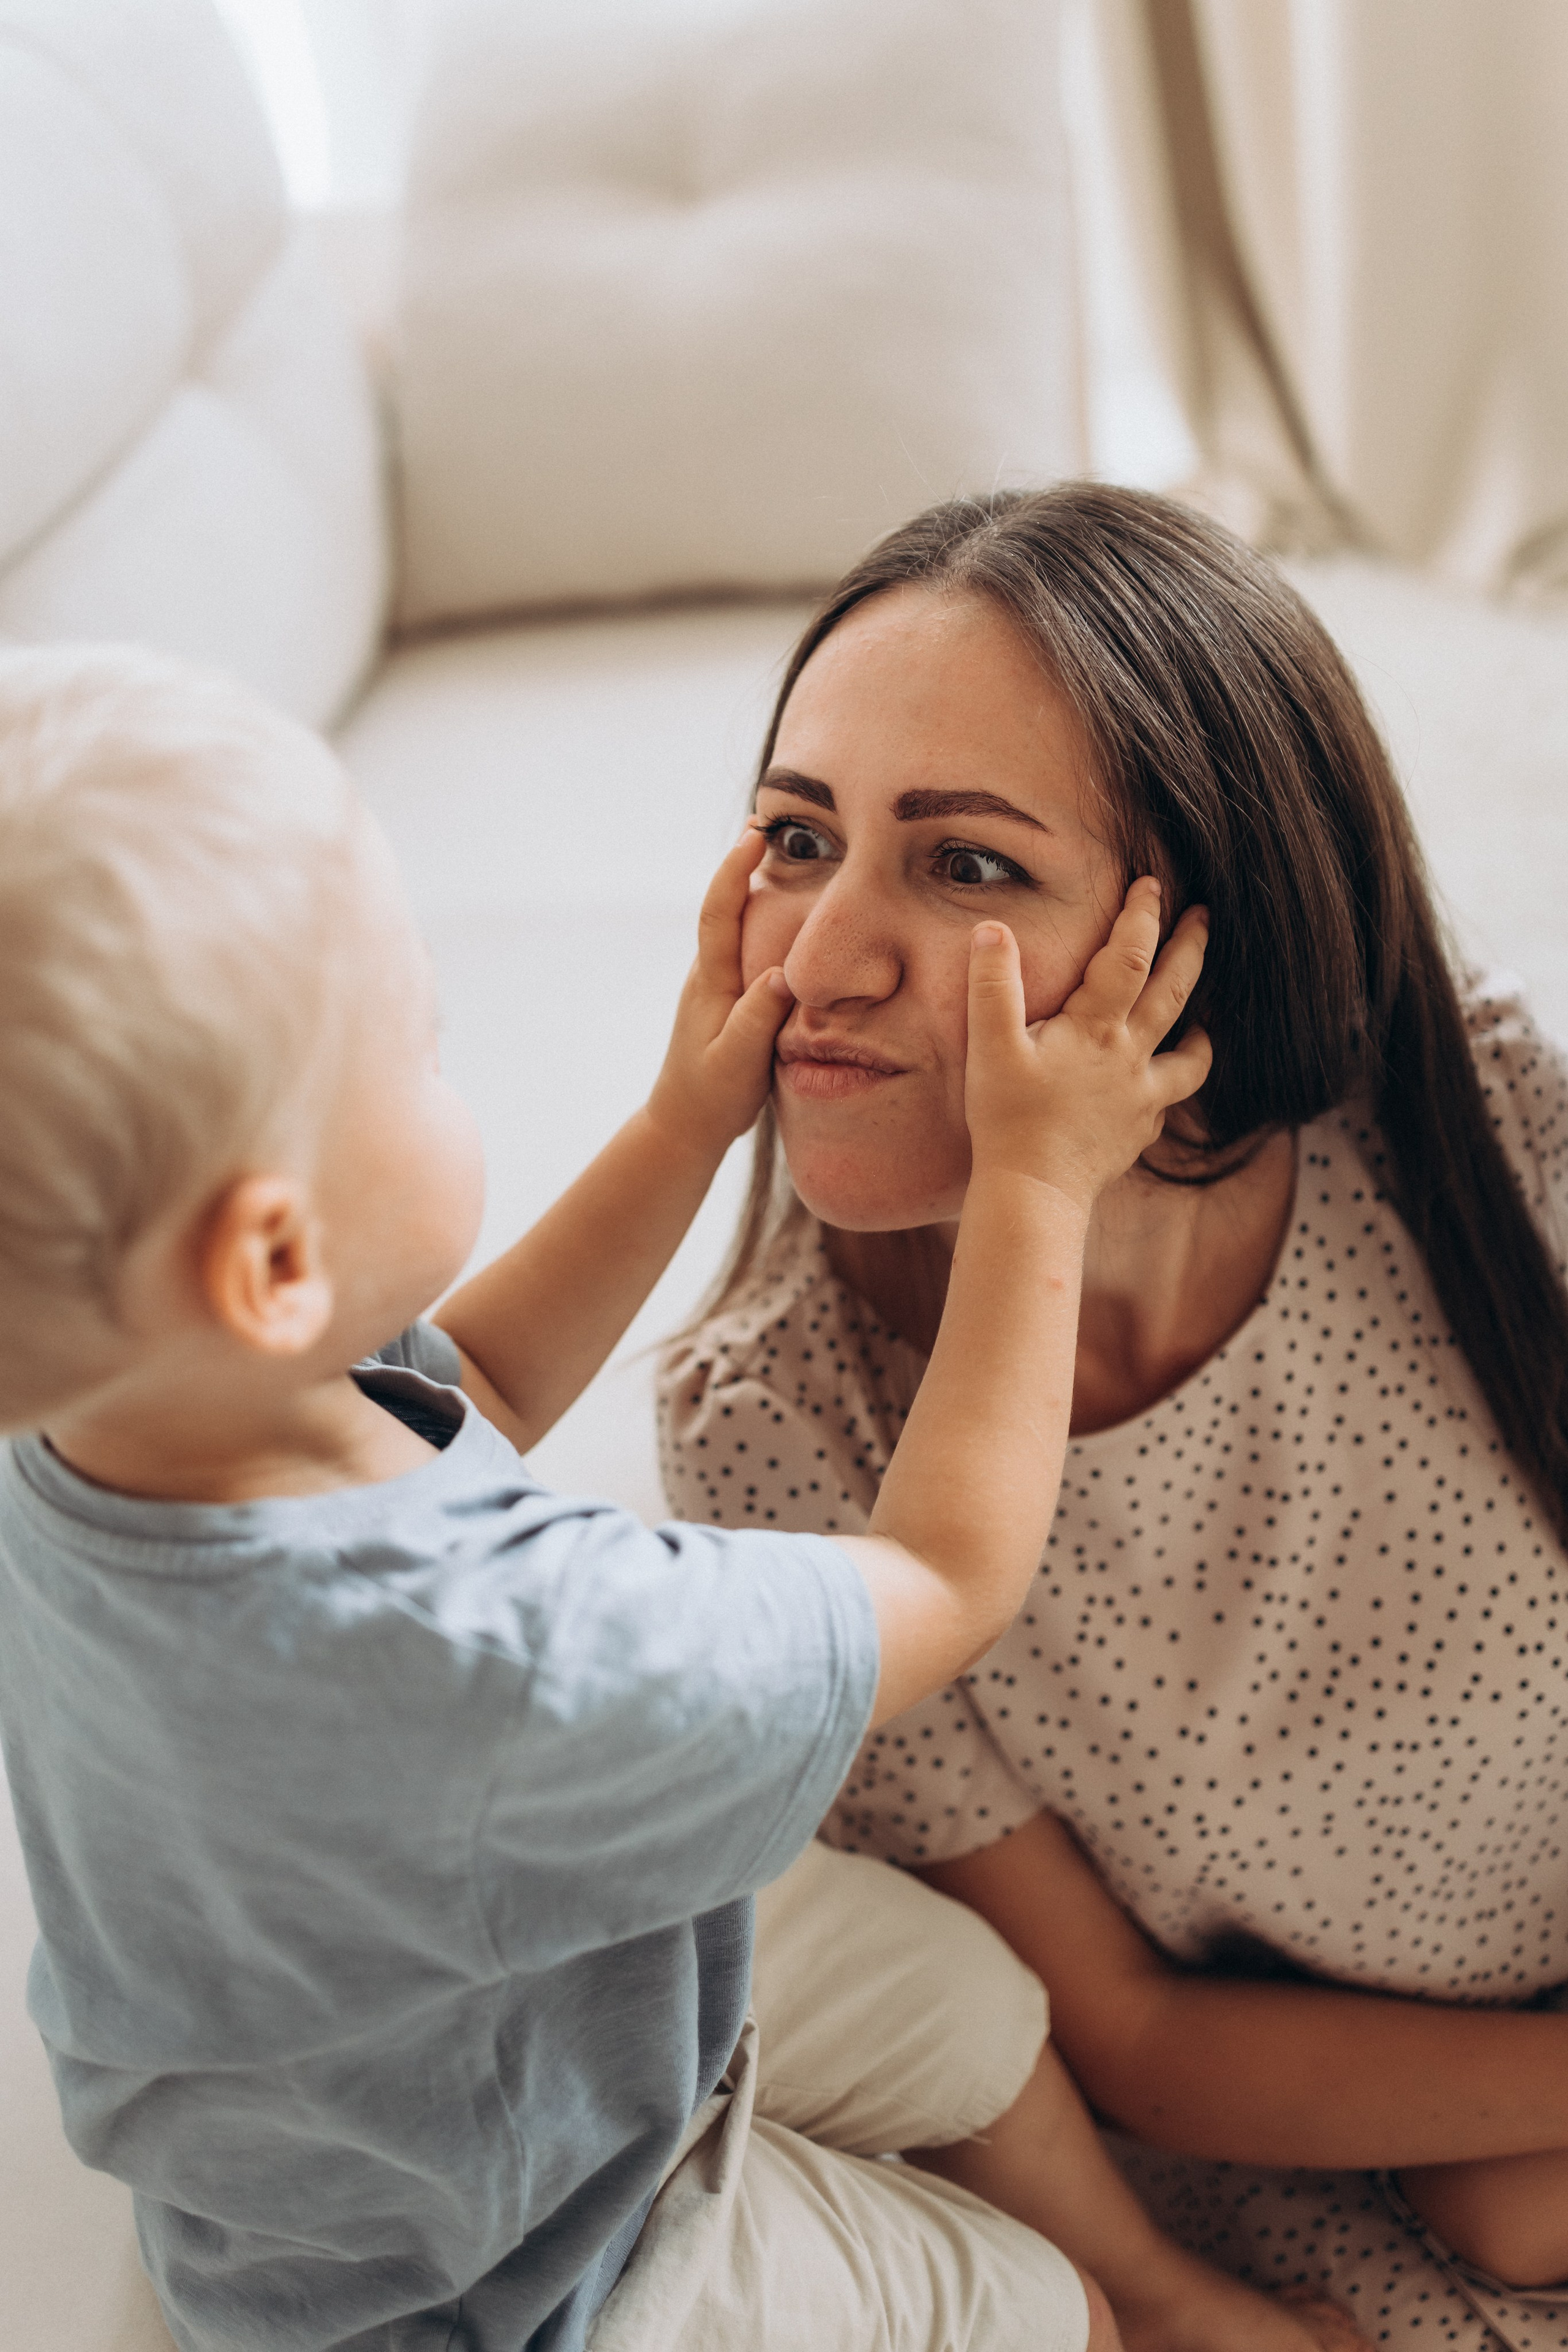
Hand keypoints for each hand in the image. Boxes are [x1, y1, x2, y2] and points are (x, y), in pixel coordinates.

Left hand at [645, 829, 793, 1165]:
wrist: (684, 1126)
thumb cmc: (711, 1098)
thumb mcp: (737, 1063)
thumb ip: (758, 1019)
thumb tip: (784, 974)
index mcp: (710, 982)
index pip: (718, 913)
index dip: (733, 870)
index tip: (755, 833)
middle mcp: (709, 974)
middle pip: (726, 905)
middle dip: (747, 861)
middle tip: (775, 819)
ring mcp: (717, 985)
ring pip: (738, 925)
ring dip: (759, 888)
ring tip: (792, 855)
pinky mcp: (730, 999)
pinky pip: (749, 948)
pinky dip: (767, 922)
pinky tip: (794, 917)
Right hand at [964, 877, 1210, 1208]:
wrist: (1034, 1192)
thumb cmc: (1008, 1120)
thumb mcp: (990, 1047)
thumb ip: (993, 985)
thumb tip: (993, 930)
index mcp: (1097, 1029)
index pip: (1129, 957)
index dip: (1142, 916)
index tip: (1151, 885)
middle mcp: (1131, 1058)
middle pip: (1175, 993)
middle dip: (1191, 948)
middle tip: (1203, 916)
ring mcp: (1142, 1098)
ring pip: (1192, 1055)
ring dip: (1201, 1027)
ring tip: (1205, 1015)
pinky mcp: (1140, 1132)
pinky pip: (1169, 1100)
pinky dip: (1171, 1082)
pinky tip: (1160, 1082)